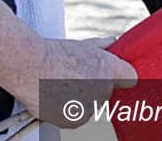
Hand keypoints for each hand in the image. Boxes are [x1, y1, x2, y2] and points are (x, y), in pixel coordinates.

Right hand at [17, 36, 136, 126]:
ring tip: (60, 83)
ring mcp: (89, 108)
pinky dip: (67, 109)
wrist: (31, 67)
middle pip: (104, 91)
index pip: (130, 77)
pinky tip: (55, 94)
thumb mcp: (81, 44)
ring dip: (79, 98)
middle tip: (74, 74)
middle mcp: (103, 90)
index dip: (120, 75)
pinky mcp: (74, 121)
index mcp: (108, 68)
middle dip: (93, 85)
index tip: (112, 74)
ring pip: (89, 105)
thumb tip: (113, 41)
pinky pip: (75, 116)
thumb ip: (101, 45)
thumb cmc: (54, 53)